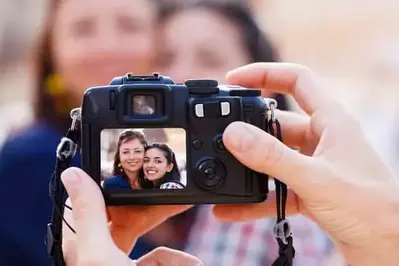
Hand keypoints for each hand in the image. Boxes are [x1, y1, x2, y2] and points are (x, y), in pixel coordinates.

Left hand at [61, 167, 201, 265]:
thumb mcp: (99, 255)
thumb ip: (90, 215)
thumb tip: (73, 174)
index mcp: (83, 246)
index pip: (93, 201)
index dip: (111, 180)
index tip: (133, 165)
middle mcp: (102, 252)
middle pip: (130, 213)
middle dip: (155, 203)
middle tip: (173, 187)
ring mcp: (124, 262)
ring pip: (152, 235)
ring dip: (172, 234)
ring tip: (188, 223)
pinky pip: (164, 256)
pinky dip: (180, 260)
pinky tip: (191, 262)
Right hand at [213, 63, 398, 265]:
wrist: (390, 248)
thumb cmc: (373, 209)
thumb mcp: (315, 179)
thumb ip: (272, 157)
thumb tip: (234, 134)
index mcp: (331, 121)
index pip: (297, 80)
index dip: (265, 74)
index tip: (234, 80)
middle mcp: (321, 139)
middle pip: (276, 122)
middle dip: (248, 128)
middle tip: (221, 134)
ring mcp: (314, 165)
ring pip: (272, 157)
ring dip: (248, 167)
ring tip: (221, 172)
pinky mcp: (308, 190)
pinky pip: (274, 189)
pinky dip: (254, 198)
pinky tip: (231, 207)